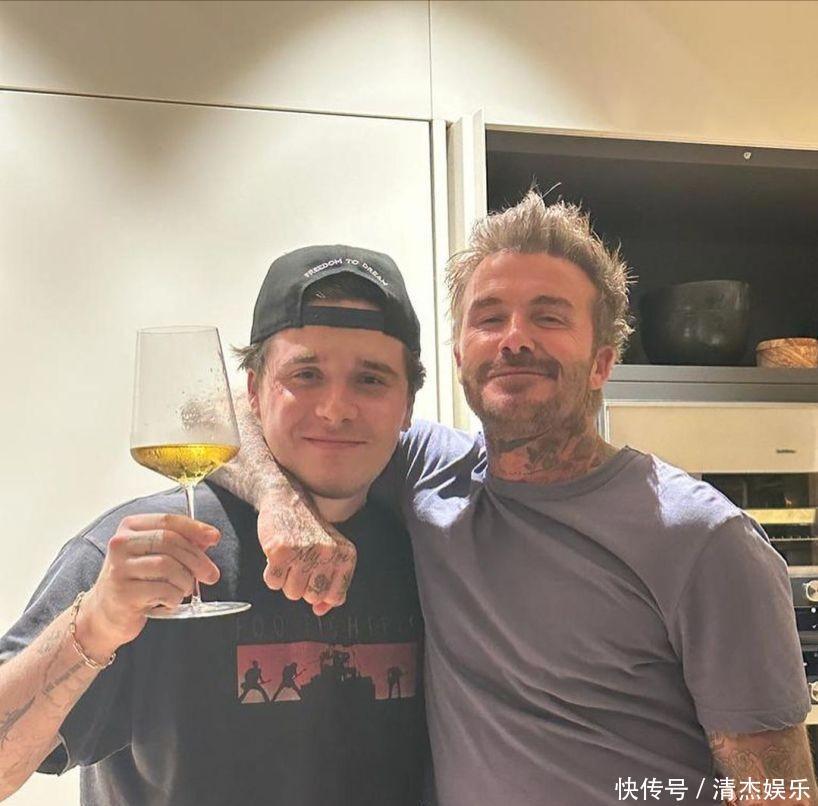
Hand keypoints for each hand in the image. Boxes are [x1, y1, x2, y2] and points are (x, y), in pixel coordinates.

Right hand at [77, 514, 220, 655]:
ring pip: (168, 566)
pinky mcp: (122, 593)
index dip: (195, 528)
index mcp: (129, 527)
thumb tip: (209, 538)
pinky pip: (163, 590)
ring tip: (184, 590)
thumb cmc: (135, 581)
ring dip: (186, 580)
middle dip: (197, 559)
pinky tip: (170, 601)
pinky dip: (175, 597)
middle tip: (211, 574)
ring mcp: (118, 568)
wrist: (103, 614)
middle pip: (170, 542)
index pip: (168, 521)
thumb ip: (180, 544)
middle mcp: (120, 544)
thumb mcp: (155, 556)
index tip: (215, 537)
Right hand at [257, 492, 356, 616]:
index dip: (320, 591)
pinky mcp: (281, 551)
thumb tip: (321, 611)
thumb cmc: (309, 530)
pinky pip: (272, 583)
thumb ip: (331, 585)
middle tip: (299, 563)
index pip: (335, 597)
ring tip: (289, 557)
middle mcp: (329, 554)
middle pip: (312, 597)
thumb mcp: (330, 554)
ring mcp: (305, 552)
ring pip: (292, 593)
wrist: (287, 499)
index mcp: (346, 555)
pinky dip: (270, 574)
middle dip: (301, 585)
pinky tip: (276, 556)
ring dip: (285, 579)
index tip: (314, 575)